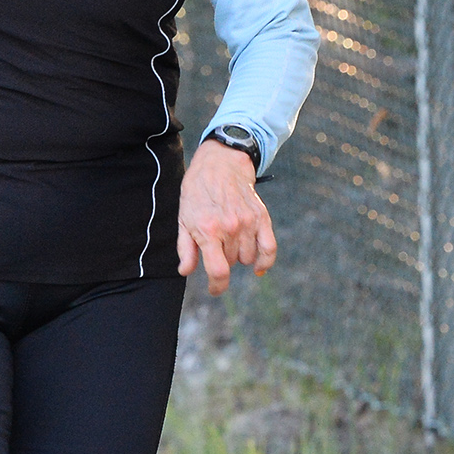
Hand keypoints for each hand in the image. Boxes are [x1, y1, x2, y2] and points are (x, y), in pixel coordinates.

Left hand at [177, 137, 277, 296]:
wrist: (220, 163)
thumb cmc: (197, 191)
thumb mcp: (184, 218)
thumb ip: (186, 248)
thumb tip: (185, 271)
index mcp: (208, 230)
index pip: (218, 271)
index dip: (217, 287)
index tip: (215, 289)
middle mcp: (230, 228)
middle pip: (232, 263)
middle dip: (223, 259)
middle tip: (215, 242)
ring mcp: (248, 223)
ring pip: (248, 258)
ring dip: (239, 255)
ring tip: (230, 239)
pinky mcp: (262, 217)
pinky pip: (269, 248)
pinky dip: (265, 261)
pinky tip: (258, 268)